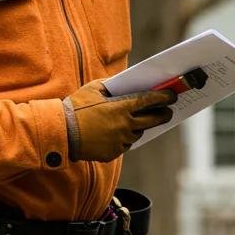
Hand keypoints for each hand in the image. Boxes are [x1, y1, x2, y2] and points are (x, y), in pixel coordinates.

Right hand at [62, 79, 176, 161]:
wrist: (61, 133)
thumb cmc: (76, 108)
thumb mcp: (93, 89)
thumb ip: (111, 85)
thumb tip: (124, 82)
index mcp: (121, 107)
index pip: (149, 101)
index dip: (163, 97)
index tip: (172, 95)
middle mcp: (124, 125)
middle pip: (152, 120)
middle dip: (163, 114)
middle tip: (168, 111)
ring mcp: (120, 141)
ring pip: (137, 133)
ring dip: (138, 126)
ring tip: (131, 121)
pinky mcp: (113, 153)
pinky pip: (124, 144)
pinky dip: (122, 138)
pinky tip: (112, 133)